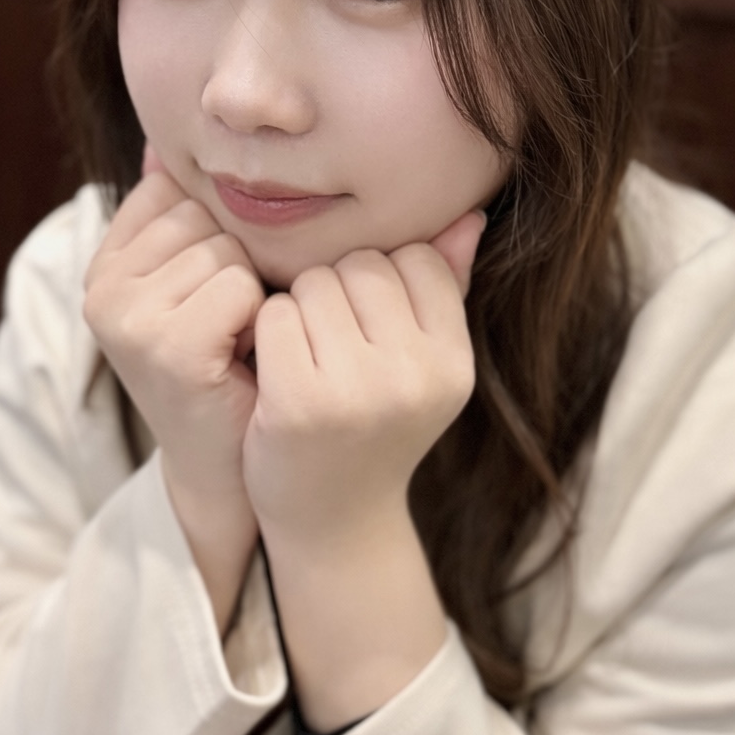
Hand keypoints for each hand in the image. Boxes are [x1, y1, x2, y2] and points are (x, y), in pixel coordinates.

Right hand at [83, 147, 264, 627]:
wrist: (232, 464)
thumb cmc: (230, 366)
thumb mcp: (200, 282)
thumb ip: (181, 215)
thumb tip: (163, 140)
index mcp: (107, 262)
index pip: (178, 192)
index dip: (219, 237)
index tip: (215, 292)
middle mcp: (101, 285)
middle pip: (205, 216)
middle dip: (237, 265)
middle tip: (231, 327)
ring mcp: (124, 316)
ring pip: (227, 250)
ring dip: (251, 295)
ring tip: (236, 343)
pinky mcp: (161, 345)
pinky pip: (238, 287)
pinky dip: (256, 321)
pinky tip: (240, 358)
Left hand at [244, 208, 483, 546]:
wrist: (333, 521)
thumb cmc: (375, 427)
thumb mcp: (423, 366)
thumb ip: (445, 290)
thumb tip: (469, 214)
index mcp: (454, 363)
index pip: (417, 258)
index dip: (382, 280)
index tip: (369, 327)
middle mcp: (416, 377)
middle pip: (361, 265)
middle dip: (336, 290)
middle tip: (332, 346)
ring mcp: (359, 392)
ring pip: (314, 283)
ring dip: (298, 309)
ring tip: (308, 359)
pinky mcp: (300, 403)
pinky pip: (275, 314)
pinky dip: (266, 334)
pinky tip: (277, 372)